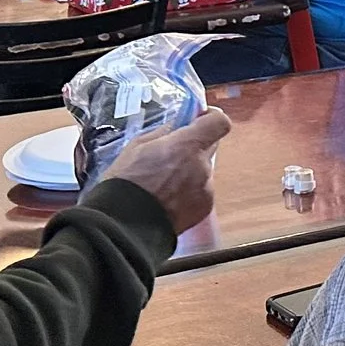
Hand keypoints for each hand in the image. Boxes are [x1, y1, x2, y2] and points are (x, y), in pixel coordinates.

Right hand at [101, 109, 228, 232]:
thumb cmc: (126, 184)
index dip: (211, 119)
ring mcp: (206, 188)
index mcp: (187, 146)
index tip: (199, 120)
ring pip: (204, 170)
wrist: (125, 226)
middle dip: (194, 146)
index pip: (219, 123)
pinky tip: (167, 199)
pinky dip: (189, 192)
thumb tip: (175, 126)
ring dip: (190, 172)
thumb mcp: (136, 146)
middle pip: (210, 146)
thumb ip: (162, 133)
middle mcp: (202, 166)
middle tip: (172, 154)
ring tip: (163, 184)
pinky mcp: (204, 208)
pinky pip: (201, 191)